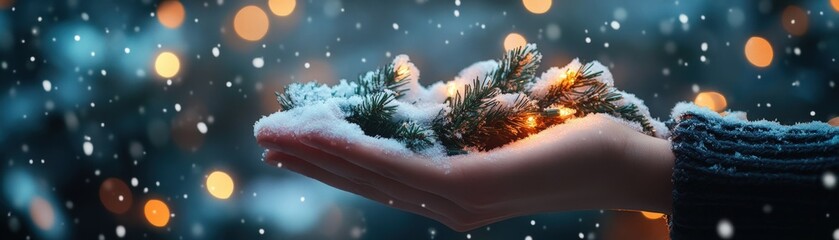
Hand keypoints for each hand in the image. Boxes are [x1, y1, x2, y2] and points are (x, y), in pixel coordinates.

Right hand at [256, 114, 673, 230]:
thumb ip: (459, 125)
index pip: (378, 176)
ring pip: (370, 175)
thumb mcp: (498, 127)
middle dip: (309, 159)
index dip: (331, 160)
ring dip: (317, 154)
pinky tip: (322, 135)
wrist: (623, 161)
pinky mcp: (468, 187)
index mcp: (450, 192)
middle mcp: (446, 205)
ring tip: (275, 137)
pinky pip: (398, 167)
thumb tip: (429, 99)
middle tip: (264, 139)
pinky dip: (353, 151)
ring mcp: (455, 201)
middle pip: (363, 179)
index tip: (293, 142)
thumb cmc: (568, 137)